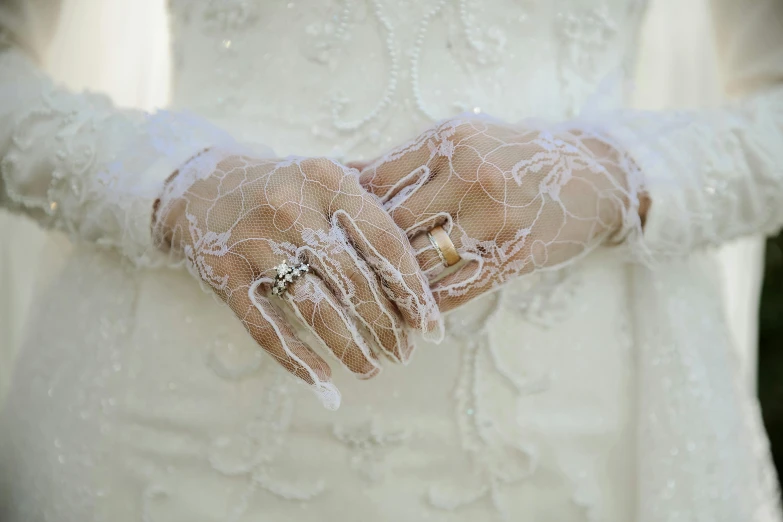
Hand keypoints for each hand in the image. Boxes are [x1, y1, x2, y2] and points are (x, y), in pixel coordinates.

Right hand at [155, 152, 441, 408]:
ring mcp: (254, 242)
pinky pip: (265, 327)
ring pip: (314, 308)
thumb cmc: (285, 189)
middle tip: (405, 353)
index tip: (431, 325)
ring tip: (372, 370)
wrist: (201, 187)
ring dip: (349, 347)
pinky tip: (322, 379)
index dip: (412, 288)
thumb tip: (434, 251)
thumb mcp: (326, 177)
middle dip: (386, 325)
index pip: (383, 240)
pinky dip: (295, 358)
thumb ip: (374, 203)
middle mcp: (291, 207)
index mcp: (326, 180)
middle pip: (353, 280)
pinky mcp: (223, 274)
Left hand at [358, 118, 638, 311]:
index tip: (327, 237)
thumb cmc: (511, 157)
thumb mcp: (462, 141)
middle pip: (392, 226)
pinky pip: (457, 289)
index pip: (376, 181)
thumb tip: (341, 176)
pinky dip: (428, 307)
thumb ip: (407, 161)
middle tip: (335, 283)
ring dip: (391, 289)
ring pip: (421, 263)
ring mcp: (496, 215)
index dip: (347, 213)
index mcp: (448, 139)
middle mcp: (471, 173)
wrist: (592, 174)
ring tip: (365, 307)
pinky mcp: (517, 254)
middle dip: (361, 256)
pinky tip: (410, 318)